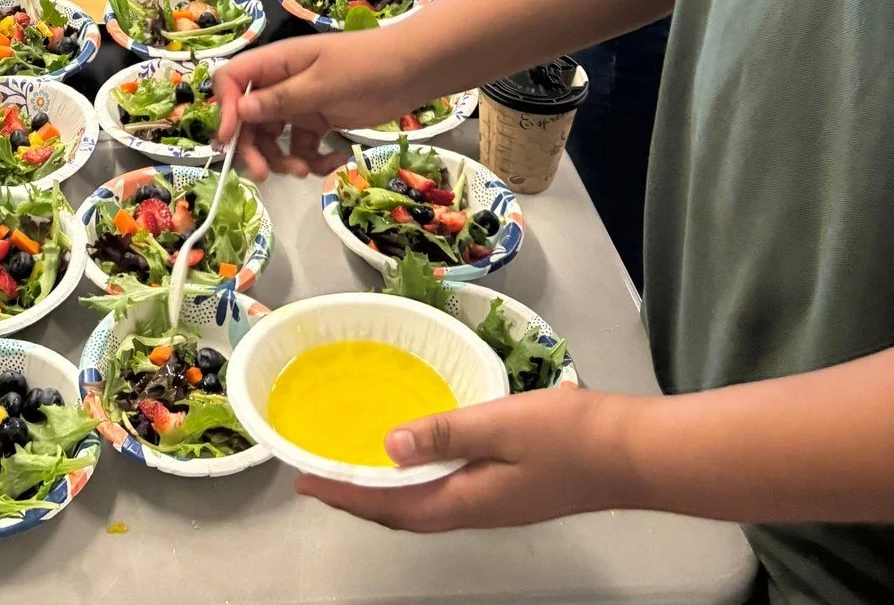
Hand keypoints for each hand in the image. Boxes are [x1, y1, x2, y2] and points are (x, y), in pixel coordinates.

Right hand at [213, 34, 424, 179]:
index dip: (225, 108)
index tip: (230, 140)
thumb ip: (281, 100)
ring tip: (303, 171)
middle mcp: (282, 82)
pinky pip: (302, 145)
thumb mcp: (322, 84)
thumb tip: (238, 110)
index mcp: (277, 62)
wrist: (413, 70)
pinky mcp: (320, 121)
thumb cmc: (366, 67)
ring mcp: (301, 102)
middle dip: (252, 146)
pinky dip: (311, 159)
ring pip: (274, 136)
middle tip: (263, 174)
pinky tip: (333, 162)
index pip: (232, 79)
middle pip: (248, 116)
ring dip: (282, 158)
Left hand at [298, 388, 640, 531]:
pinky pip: (447, 492)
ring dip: (386, 493)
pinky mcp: (510, 490)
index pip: (393, 508)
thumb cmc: (568, 436)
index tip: (306, 483)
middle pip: (405, 514)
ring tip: (356, 469)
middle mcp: (475, 511)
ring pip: (426, 505)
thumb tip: (386, 447)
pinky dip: (419, 480)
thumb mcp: (502, 424)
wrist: (631, 454)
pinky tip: (418, 457)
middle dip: (358, 500)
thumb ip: (445, 433)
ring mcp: (495, 504)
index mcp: (467, 502)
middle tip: (320, 477)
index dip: (347, 498)